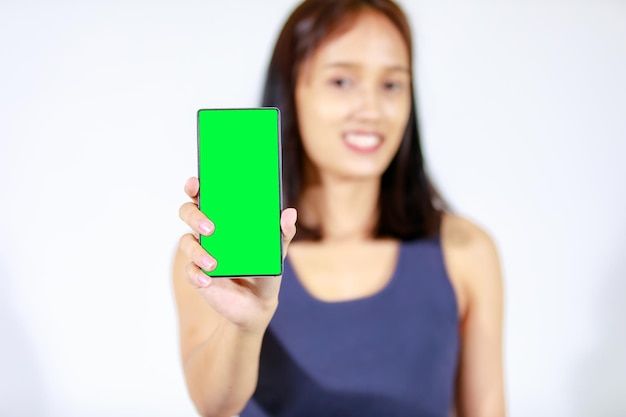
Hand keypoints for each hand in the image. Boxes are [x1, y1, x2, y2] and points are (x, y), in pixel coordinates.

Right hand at [177, 177, 296, 332]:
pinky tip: (208, 279)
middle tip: (211, 227)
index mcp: (224, 218)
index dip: (195, 186)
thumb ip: (283, 232)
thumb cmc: (264, 267)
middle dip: (194, 215)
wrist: (258, 303)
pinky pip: (190, 271)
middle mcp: (208, 232)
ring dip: (197, 251)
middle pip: (188, 212)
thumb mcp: (276, 250)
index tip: (196, 183)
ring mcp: (201, 252)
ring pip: (186, 242)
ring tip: (214, 263)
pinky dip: (197, 274)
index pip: (204, 195)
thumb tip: (290, 213)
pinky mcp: (198, 274)